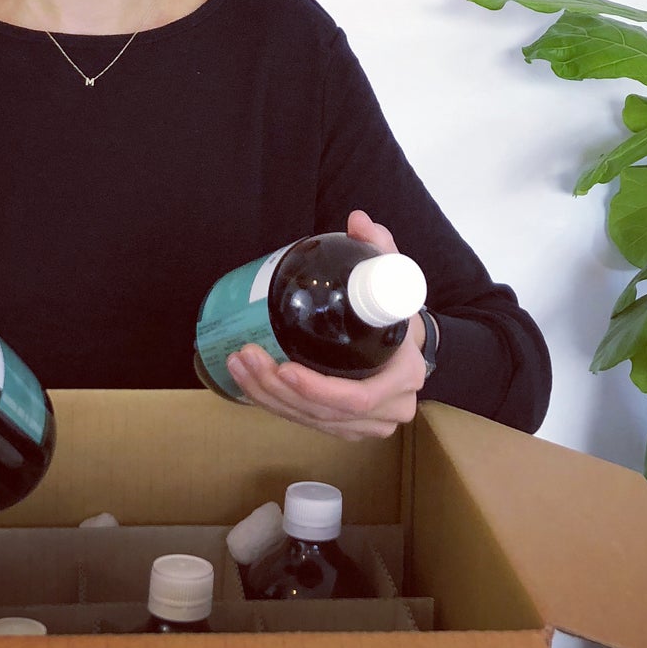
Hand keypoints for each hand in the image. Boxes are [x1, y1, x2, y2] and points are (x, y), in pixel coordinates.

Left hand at [224, 210, 427, 440]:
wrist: (407, 343)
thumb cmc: (396, 311)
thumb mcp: (392, 276)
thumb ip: (378, 247)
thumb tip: (358, 220)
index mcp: (403, 376)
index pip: (359, 397)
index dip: (319, 388)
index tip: (284, 366)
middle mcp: (389, 410)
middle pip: (325, 412)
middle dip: (278, 389)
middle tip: (246, 356)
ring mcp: (367, 425)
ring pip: (310, 420)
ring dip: (268, 397)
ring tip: (238, 364)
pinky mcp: (344, 426)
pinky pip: (305, 422)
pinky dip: (274, 404)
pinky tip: (248, 382)